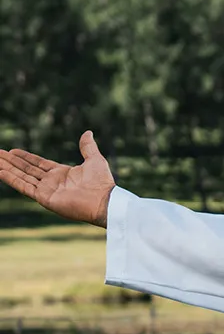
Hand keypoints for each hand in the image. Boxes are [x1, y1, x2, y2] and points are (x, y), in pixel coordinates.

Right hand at [0, 131, 116, 226]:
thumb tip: (88, 132)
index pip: (38, 164)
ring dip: (8, 169)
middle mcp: (52, 182)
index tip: (12, 151)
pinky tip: (0, 171)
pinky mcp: (44, 198)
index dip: (25, 157)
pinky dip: (12, 179)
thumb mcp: (95, 159)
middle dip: (11, 162)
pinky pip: (24, 187)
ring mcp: (47, 190)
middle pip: (27, 169)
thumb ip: (88, 147)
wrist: (104, 201)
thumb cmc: (102, 182)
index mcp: (62, 173)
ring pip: (22, 176)